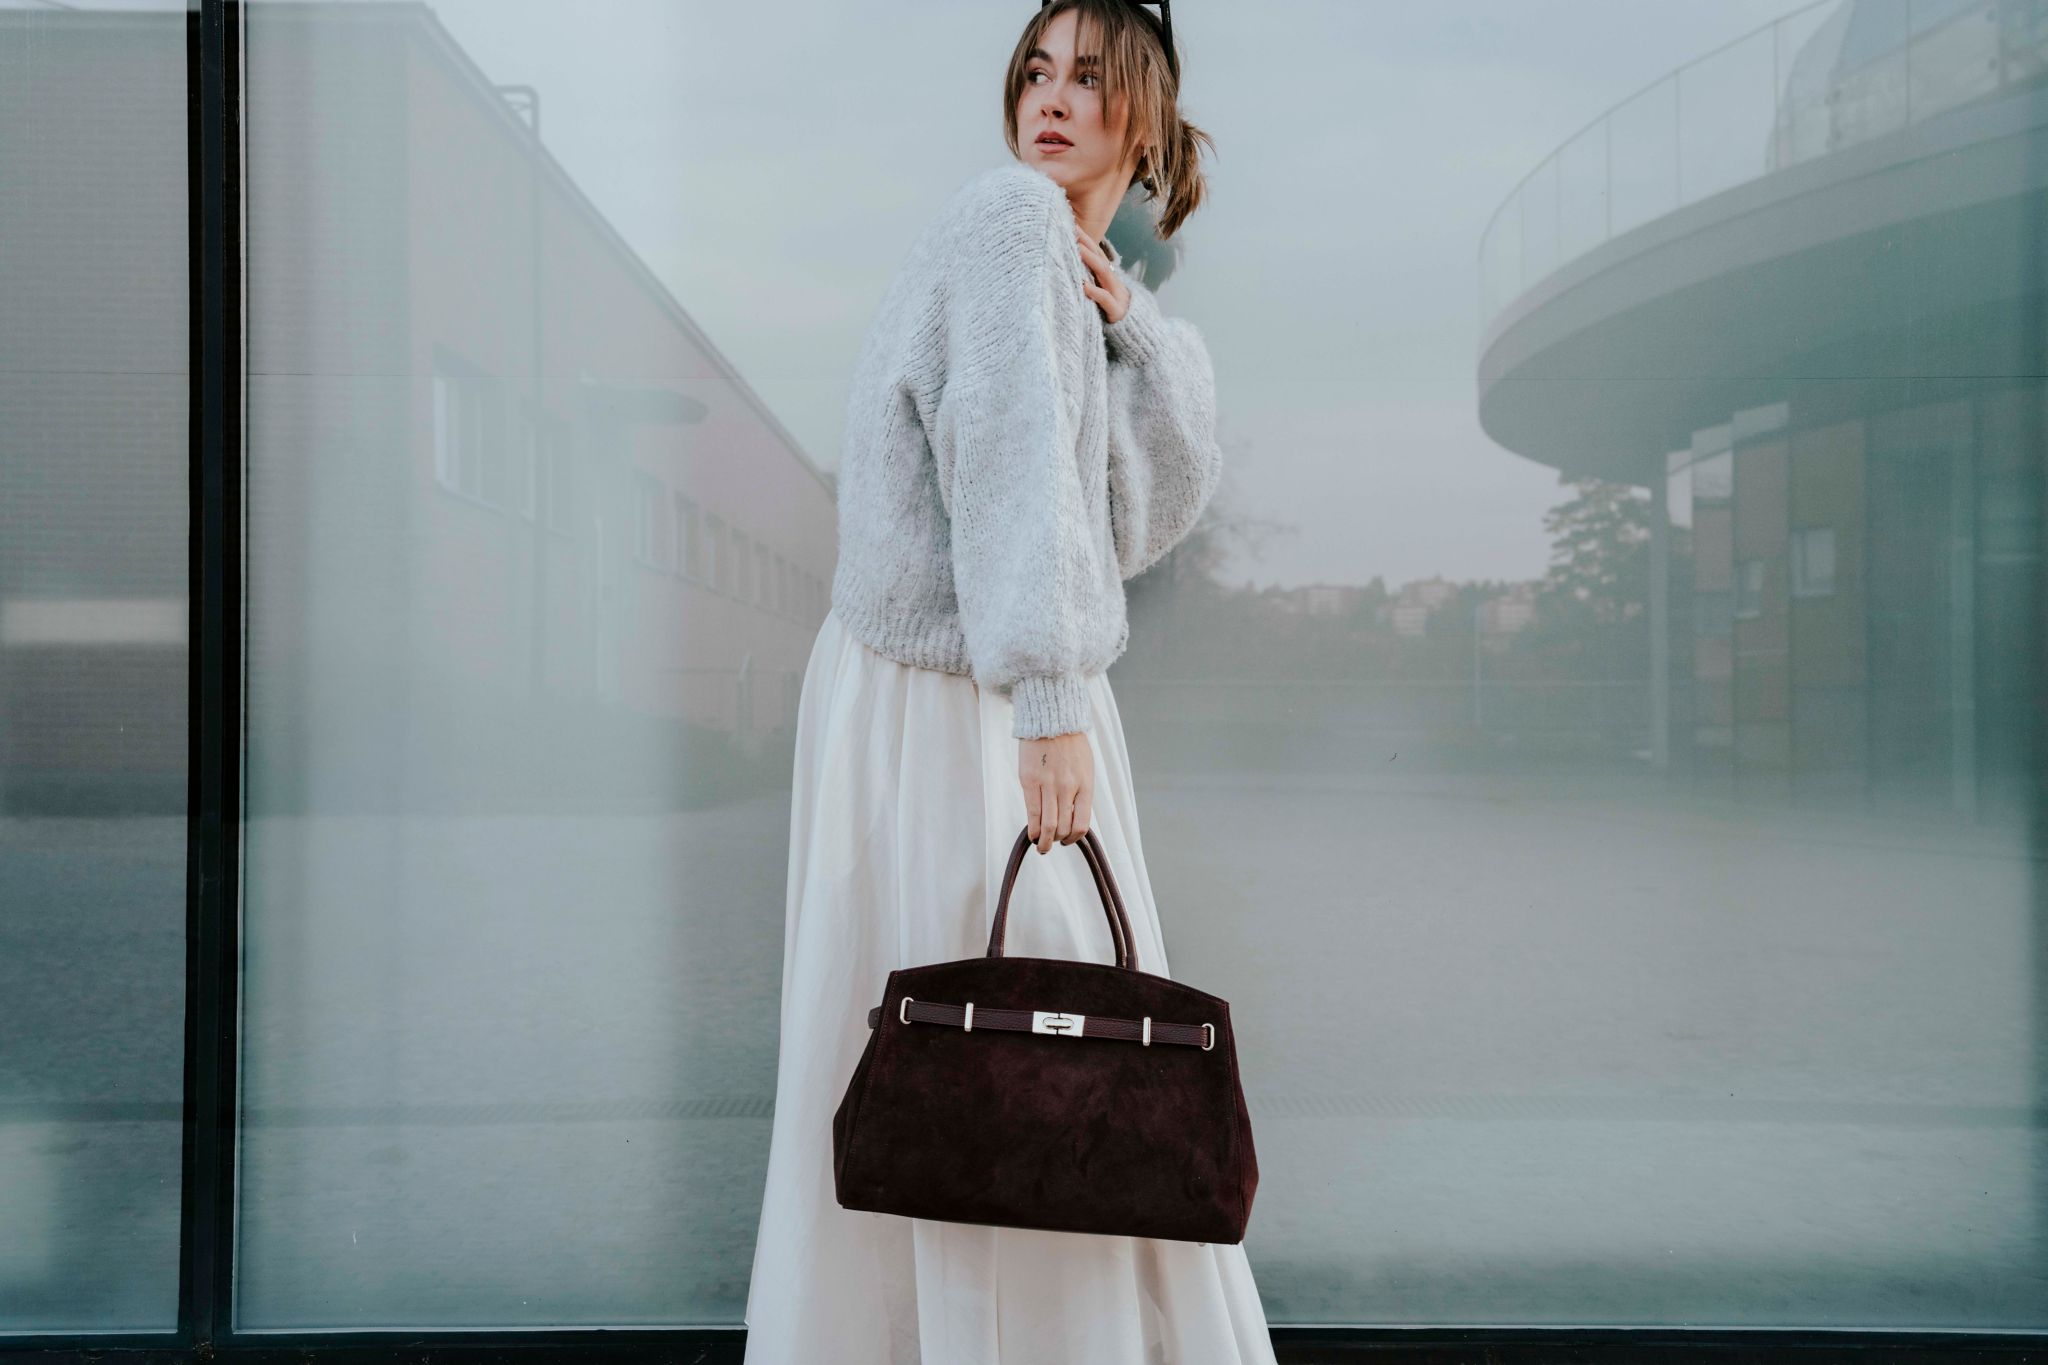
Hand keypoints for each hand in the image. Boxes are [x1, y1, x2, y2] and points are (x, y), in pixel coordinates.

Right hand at [1019, 730, 1094, 853]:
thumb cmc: (1071, 744)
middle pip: (1063, 828)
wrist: (1052, 720)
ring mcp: (1047, 785)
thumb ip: (1081, 792)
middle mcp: (1067, 788)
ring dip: (1044, 841)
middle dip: (1058, 841)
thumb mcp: (1086, 768)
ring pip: (1047, 825)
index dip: (1074, 838)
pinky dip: (1033, 829)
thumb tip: (1073, 816)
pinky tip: (1033, 834)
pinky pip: (1032, 813)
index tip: (1068, 840)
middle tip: (1053, 843)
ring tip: (1042, 845)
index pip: (1082, 824)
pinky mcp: (1029, 781)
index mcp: (1085, 785)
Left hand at [1074, 227, 1129, 325]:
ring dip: (1089, 259)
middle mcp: (1112, 281)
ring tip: (1076, 248)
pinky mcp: (1115, 310)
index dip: (1084, 238)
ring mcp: (1115, 293)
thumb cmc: (1112, 311)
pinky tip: (1084, 285)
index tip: (1070, 223)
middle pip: (1098, 256)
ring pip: (1103, 272)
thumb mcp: (1102, 292)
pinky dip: (1094, 291)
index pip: (1095, 252)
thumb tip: (1073, 266)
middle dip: (1085, 241)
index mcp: (1107, 276)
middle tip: (1071, 227)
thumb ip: (1091, 279)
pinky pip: (1105, 299)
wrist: (1136, 331)